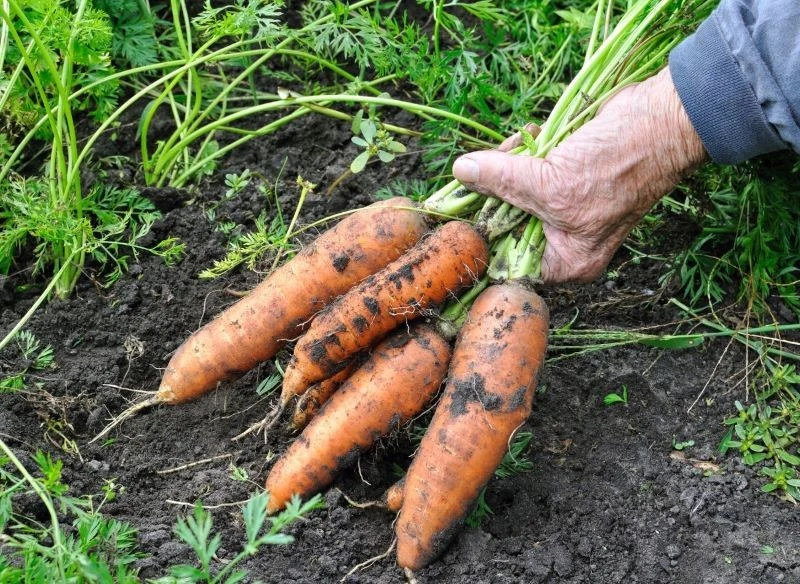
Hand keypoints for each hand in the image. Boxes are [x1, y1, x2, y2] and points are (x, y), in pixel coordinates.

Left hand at [452, 67, 706, 282]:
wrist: (662, 120)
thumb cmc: (619, 164)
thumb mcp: (552, 181)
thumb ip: (501, 180)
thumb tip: (460, 172)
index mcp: (567, 260)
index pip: (509, 260)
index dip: (484, 234)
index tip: (460, 207)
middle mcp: (566, 241)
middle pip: (507, 224)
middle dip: (495, 191)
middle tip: (489, 164)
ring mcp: (567, 208)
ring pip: (515, 192)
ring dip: (509, 164)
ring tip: (521, 144)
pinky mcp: (567, 177)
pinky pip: (530, 171)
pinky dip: (525, 152)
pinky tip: (531, 136)